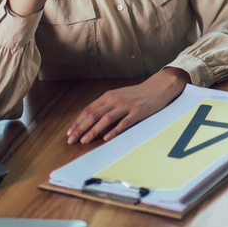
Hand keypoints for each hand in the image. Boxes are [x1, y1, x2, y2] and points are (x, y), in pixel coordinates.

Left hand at [67, 67, 189, 143]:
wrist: (158, 87)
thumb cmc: (138, 94)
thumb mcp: (119, 96)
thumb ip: (106, 105)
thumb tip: (91, 119)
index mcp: (109, 96)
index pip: (88, 110)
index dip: (78, 121)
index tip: (69, 132)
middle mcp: (115, 100)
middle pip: (93, 115)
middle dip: (80, 128)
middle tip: (71, 140)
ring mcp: (126, 106)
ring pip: (105, 119)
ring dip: (93, 131)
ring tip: (84, 141)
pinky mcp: (138, 112)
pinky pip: (124, 123)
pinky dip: (114, 131)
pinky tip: (107, 138)